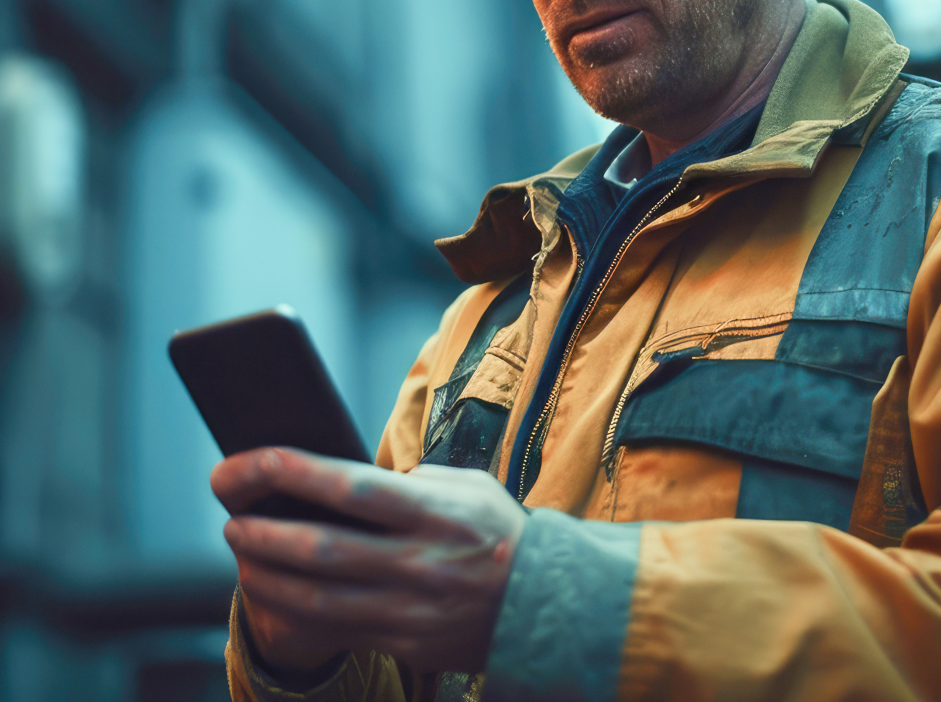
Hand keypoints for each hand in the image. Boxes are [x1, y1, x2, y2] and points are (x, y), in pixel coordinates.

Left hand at [210, 449, 527, 675]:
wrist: (544, 605)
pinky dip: (294, 610)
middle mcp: (420, 562)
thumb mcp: (470, 488)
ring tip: (242, 553)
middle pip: (324, 548)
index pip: (355, 488)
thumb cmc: (499, 532)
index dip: (299, 473)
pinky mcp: (405, 644)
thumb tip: (359, 481)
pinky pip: (335, 630)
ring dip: (268, 575)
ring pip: (318, 597)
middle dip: (266, 532)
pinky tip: (271, 592)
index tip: (255, 460)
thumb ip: (416, 482)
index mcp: (435, 513)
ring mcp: (410, 609)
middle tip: (232, 517)